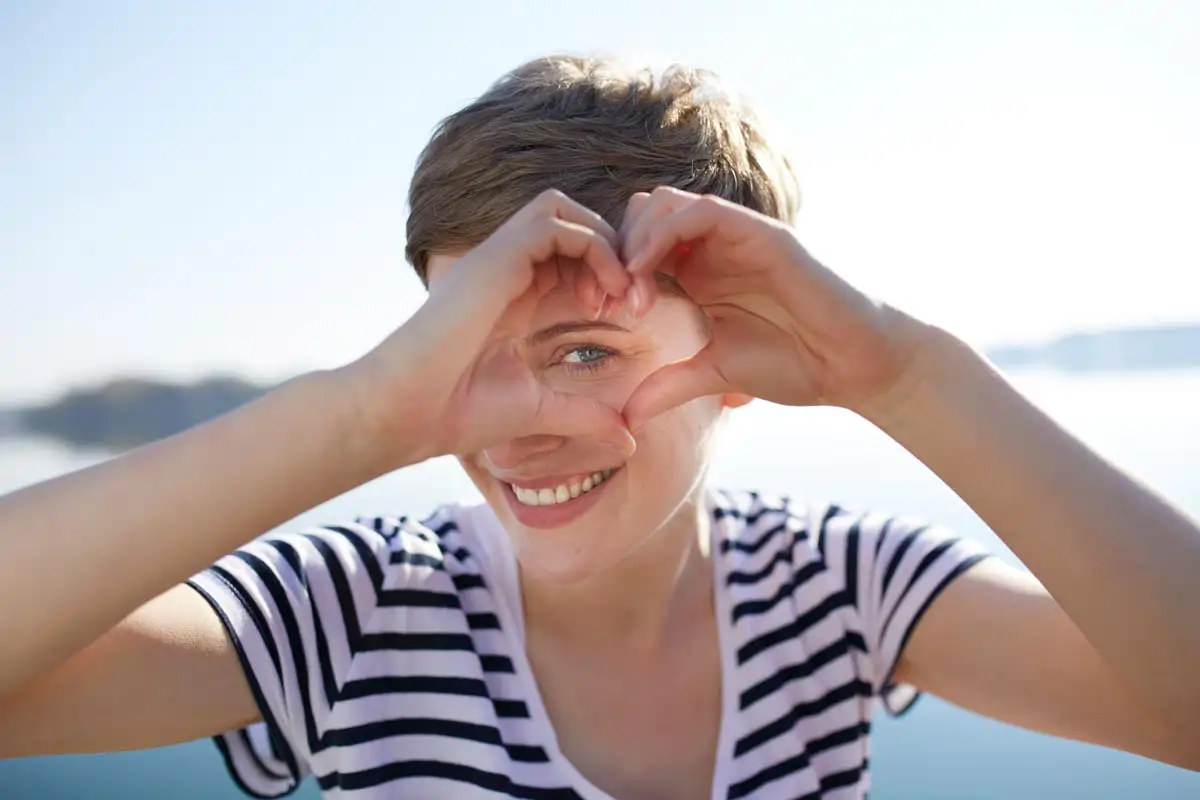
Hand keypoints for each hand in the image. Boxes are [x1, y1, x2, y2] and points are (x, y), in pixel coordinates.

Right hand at [348, 190, 635, 463]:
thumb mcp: (540, 411)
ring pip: (564, 211)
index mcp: (516, 296)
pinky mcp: (493, 258)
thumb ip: (584, 415)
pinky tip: (602, 292)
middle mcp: (507, 270)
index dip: (611, 272)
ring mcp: (498, 259)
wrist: (406, 412)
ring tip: (620, 292)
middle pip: (574, 222)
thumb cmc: (457, 412)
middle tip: (635, 302)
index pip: (573, 254)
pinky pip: (552, 222)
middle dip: (617, 252)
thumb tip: (629, 440)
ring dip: (605, 243)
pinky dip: (591, 245)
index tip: (631, 316)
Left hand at [619, 186, 924, 429]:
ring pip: (663, 204)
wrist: (852, 365)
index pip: (636, 247)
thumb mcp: (716, 375)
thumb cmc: (795, 364)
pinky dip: (664, 234)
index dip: (608, 272)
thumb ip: (671, 386)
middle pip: (640, 216)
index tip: (597, 313)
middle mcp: (712, 246)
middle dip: (612, 252)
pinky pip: (700, 211)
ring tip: (629, 290)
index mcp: (699, 273)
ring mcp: (736, 235)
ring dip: (634, 241)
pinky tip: (647, 272)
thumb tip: (628, 416)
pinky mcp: (759, 232)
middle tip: (605, 300)